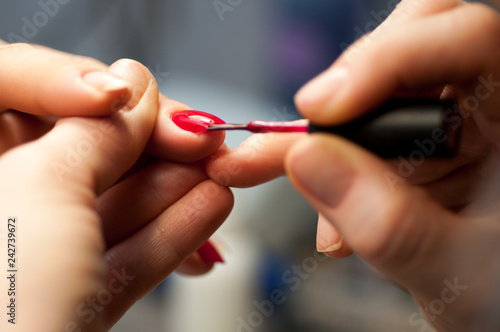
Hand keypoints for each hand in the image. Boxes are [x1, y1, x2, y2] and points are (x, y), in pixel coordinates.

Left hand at [0, 42, 232, 331]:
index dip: (96, 93)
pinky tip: (212, 211)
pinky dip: (173, 233)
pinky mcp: (73, 299)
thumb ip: (99, 133)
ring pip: (115, 207)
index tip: (151, 100)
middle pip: (86, 153)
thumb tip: (138, 93)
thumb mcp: (42, 188)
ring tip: (224, 173)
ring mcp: (35, 257)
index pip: (30, 95)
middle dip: (156, 147)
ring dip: (176, 189)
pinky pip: (126, 254)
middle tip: (206, 138)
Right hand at [206, 1, 499, 329]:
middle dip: (345, 86)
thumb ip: (390, 223)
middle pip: (410, 41)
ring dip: (321, 134)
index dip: (386, 60)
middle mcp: (483, 107)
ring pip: (372, 86)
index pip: (465, 39)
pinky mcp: (409, 146)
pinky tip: (327, 215)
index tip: (321, 108)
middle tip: (301, 131)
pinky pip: (354, 130)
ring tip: (284, 176)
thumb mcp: (458, 274)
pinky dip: (322, 163)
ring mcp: (443, 123)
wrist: (496, 313)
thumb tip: (310, 160)